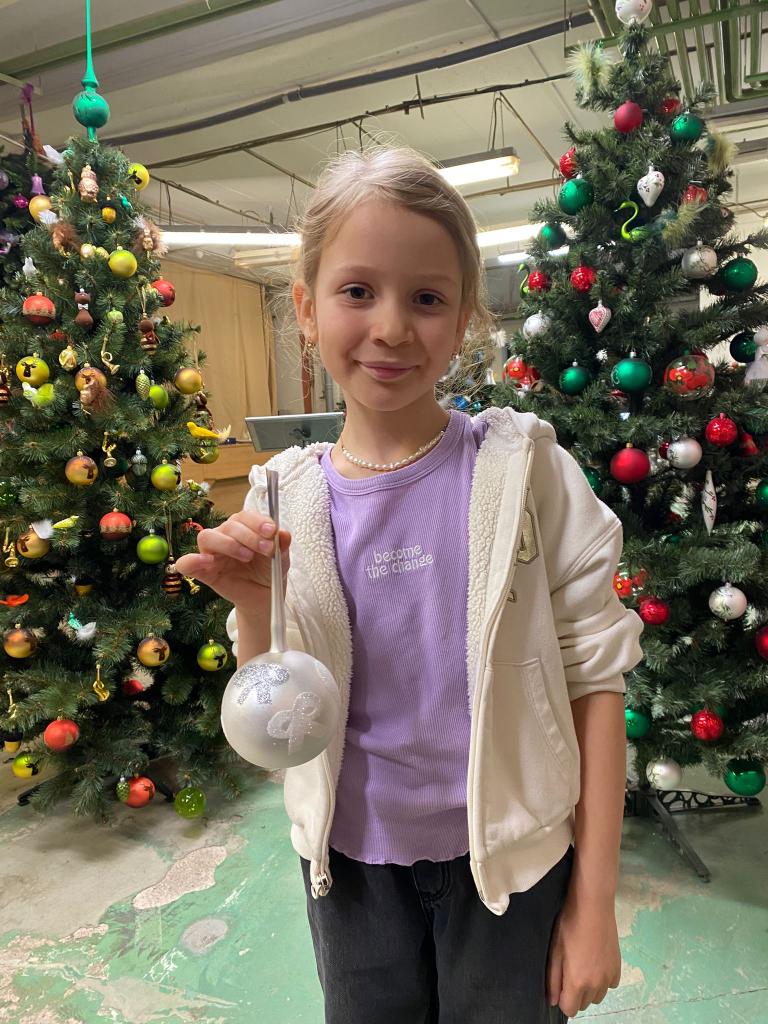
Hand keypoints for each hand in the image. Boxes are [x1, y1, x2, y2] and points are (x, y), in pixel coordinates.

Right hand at [175, 511, 290, 613]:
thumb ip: (282, 545)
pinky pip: (187, 563)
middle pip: (229, 525)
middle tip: (266, 550)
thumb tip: (283, 533)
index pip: (244, 516)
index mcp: (243, 528)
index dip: (257, 521)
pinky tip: (207, 561)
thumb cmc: (269, 572)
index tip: (272, 531)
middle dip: (249, 535)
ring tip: (247, 556)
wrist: (264, 597)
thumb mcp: (281, 558)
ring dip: (228, 544)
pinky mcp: (204, 572)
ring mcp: (212, 554)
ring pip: (207, 536)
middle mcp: (226, 536)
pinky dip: (191, 560)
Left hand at [546, 894, 621, 1017]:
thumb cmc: (569, 925)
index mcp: (578, 982)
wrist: (593, 906)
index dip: (562, 999)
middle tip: (569, 970)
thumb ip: (553, 979)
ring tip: (582, 965)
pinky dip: (603, 979)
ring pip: (598, 996)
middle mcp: (596, 985)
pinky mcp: (618, 967)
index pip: (570, 1009)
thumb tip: (552, 1001)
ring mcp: (609, 976)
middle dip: (575, 994)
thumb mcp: (555, 951)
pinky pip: (610, 984)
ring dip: (589, 988)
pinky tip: (595, 961)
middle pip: (584, 1004)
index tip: (560, 983)